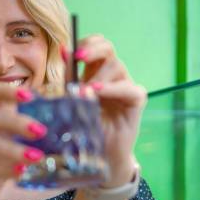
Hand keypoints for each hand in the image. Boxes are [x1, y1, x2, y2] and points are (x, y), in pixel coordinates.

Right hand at [0, 84, 46, 199]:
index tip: (30, 97)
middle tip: (41, 132)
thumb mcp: (14, 140)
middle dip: (18, 123)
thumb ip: (29, 130)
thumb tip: (62, 125)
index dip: (9, 92)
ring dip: (14, 150)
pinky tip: (21, 172)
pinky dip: (5, 169)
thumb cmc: (2, 158)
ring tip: (36, 158)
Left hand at [65, 35, 146, 185]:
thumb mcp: (71, 102)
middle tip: (78, 57)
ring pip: (116, 66)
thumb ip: (68, 78)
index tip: (69, 52)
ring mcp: (126, 86)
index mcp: (95, 73)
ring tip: (83, 91)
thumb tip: (63, 50)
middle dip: (92, 48)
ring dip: (97, 76)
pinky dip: (112, 88)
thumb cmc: (84, 129)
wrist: (100, 157)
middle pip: (108, 48)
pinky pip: (129, 88)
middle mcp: (112, 76)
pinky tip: (97, 92)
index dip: (84, 43)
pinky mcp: (136, 100)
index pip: (95, 45)